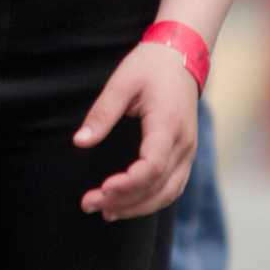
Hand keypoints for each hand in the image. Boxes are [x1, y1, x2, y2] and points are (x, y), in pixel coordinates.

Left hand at [75, 41, 200, 219]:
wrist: (181, 58)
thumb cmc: (150, 67)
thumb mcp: (122, 82)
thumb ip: (102, 113)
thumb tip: (80, 141)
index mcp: (169, 124)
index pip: (153, 165)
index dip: (128, 183)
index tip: (102, 189)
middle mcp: (184, 143)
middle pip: (159, 186)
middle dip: (124, 201)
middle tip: (90, 204)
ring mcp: (188, 151)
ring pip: (169, 193)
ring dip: (137, 207)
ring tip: (104, 212)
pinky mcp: (185, 155)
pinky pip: (172, 187)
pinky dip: (150, 200)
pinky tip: (126, 205)